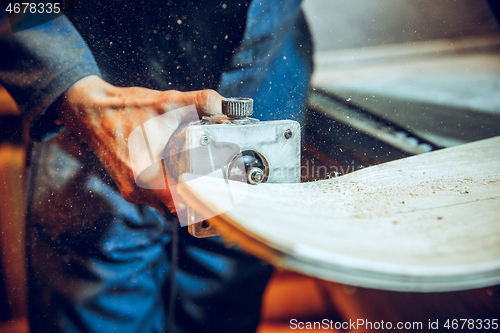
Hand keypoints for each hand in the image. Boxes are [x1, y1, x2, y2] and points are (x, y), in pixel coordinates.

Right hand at [53, 75, 223, 214]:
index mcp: (147, 178)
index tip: (220, 196)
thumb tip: (227, 104)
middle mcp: (137, 191)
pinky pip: (155, 194)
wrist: (88, 110)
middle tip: (215, 181)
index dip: (203, 205)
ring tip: (198, 174)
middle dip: (196, 195)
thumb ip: (200, 102)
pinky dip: (168, 186)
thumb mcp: (165, 103)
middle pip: (177, 207)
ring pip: (166, 202)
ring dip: (181, 191)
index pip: (182, 208)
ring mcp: (131, 190)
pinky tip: (177, 169)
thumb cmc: (122, 109)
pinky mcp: (128, 184)